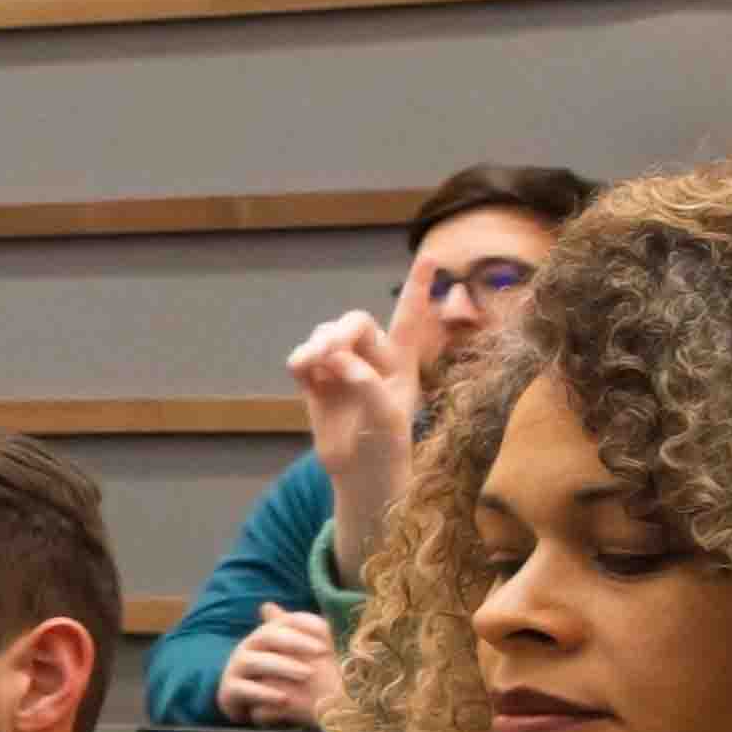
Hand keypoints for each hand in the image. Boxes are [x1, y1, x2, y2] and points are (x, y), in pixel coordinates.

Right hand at [215, 606, 343, 731]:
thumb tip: (315, 616)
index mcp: (267, 634)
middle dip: (296, 642)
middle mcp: (248, 647)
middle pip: (266, 635)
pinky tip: (285, 698)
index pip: (284, 620)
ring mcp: (235, 668)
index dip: (305, 622)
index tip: (328, 630)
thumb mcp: (301, 659)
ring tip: (307, 674)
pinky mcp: (228, 691)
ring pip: (253, 661)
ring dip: (282, 666)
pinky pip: (242, 689)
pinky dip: (263, 693)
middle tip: (322, 651)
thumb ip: (313, 638)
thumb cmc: (284, 679)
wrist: (255, 706)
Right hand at [288, 300, 428, 546]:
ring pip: (324, 337)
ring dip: (317, 345)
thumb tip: (334, 359)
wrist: (360, 474)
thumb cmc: (388, 446)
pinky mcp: (316, 382)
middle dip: (339, 332)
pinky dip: (300, 361)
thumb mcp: (387, 417)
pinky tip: (303, 373)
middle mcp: (372, 358)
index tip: (430, 257)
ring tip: (312, 365)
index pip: (410, 318)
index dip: (418, 287)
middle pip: (354, 323)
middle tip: (327, 351)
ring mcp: (342, 368)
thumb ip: (365, 383)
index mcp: (401, 362)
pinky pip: (303, 359)